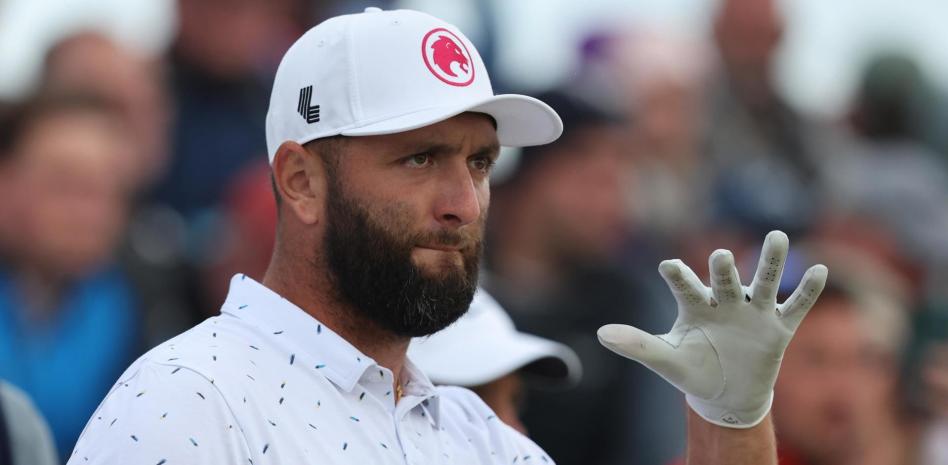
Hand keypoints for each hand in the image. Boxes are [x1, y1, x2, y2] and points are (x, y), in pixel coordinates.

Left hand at [598, 231, 827, 427]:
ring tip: (777, 236)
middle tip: (720, 257)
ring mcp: (754, 313)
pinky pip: (795, 306)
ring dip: (770, 262)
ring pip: (764, 283)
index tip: (668, 266)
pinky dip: (807, 290)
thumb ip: (637, 345)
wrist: (726, 394)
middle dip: (723, 270)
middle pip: (725, 280)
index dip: (677, 277)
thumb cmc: (693, 370)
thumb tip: (600, 334)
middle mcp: (725, 302)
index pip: (685, 287)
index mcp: (696, 306)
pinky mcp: (778, 328)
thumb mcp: (666, 360)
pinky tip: (819, 268)